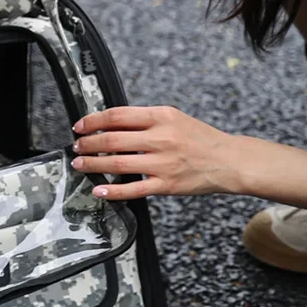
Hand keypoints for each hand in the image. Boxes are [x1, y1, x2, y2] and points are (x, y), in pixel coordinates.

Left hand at [70, 106, 239, 200]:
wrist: (230, 161)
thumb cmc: (199, 139)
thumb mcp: (173, 118)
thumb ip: (144, 119)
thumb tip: (108, 123)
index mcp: (161, 117)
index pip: (117, 116)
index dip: (92, 121)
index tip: (80, 126)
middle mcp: (161, 138)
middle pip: (112, 139)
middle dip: (87, 144)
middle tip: (76, 147)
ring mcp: (163, 163)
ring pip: (117, 163)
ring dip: (92, 164)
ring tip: (80, 164)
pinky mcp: (167, 184)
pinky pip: (134, 188)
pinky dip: (113, 190)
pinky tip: (99, 189)